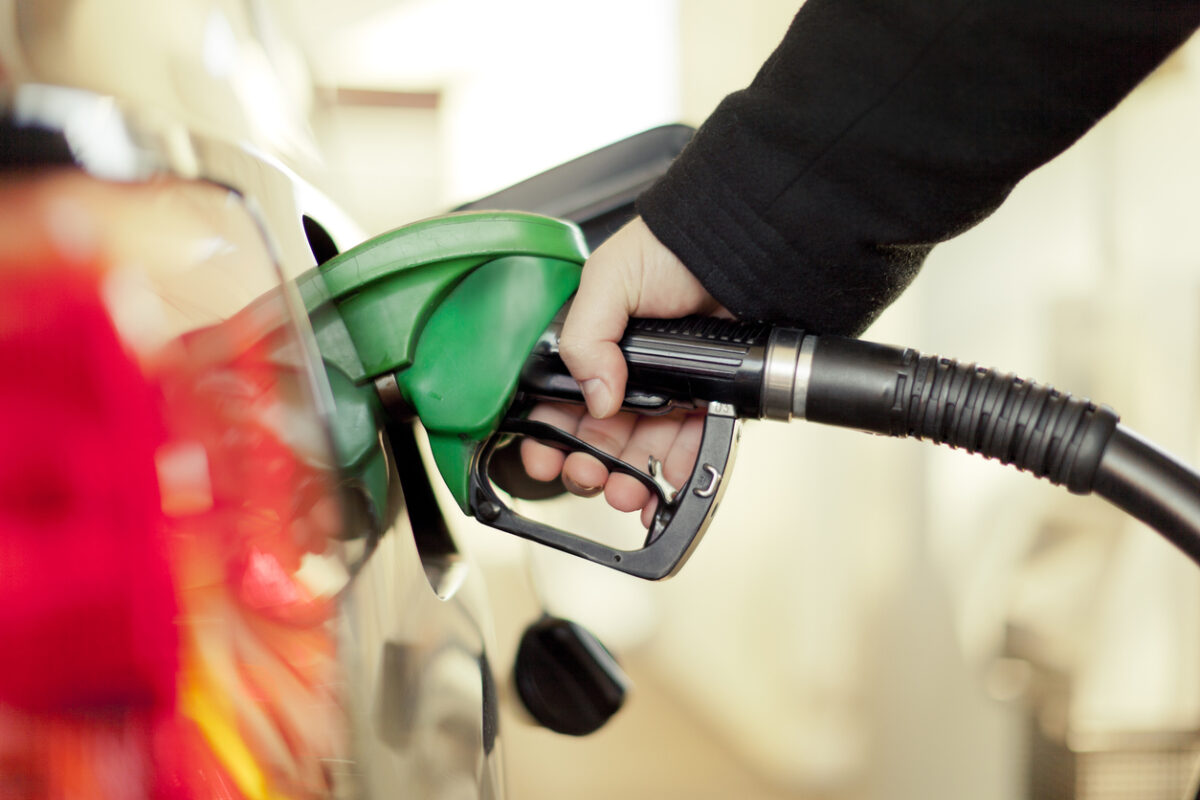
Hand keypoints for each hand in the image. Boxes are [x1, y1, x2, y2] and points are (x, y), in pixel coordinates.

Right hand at [519, 216, 726, 525]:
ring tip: (624, 492)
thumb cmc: (672, 247)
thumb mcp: (608, 278)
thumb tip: (596, 397)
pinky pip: (688, 443)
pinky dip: (676, 469)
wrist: (739, 245)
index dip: (549, 435)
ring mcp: (667, 388)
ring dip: (627, 479)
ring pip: (639, 449)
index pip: (559, 401)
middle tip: (586, 476)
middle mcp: (626, 371)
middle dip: (587, 466)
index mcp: (593, 345)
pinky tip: (666, 481)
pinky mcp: (706, 398)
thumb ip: (586, 335)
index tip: (544, 459)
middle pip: (597, 436)